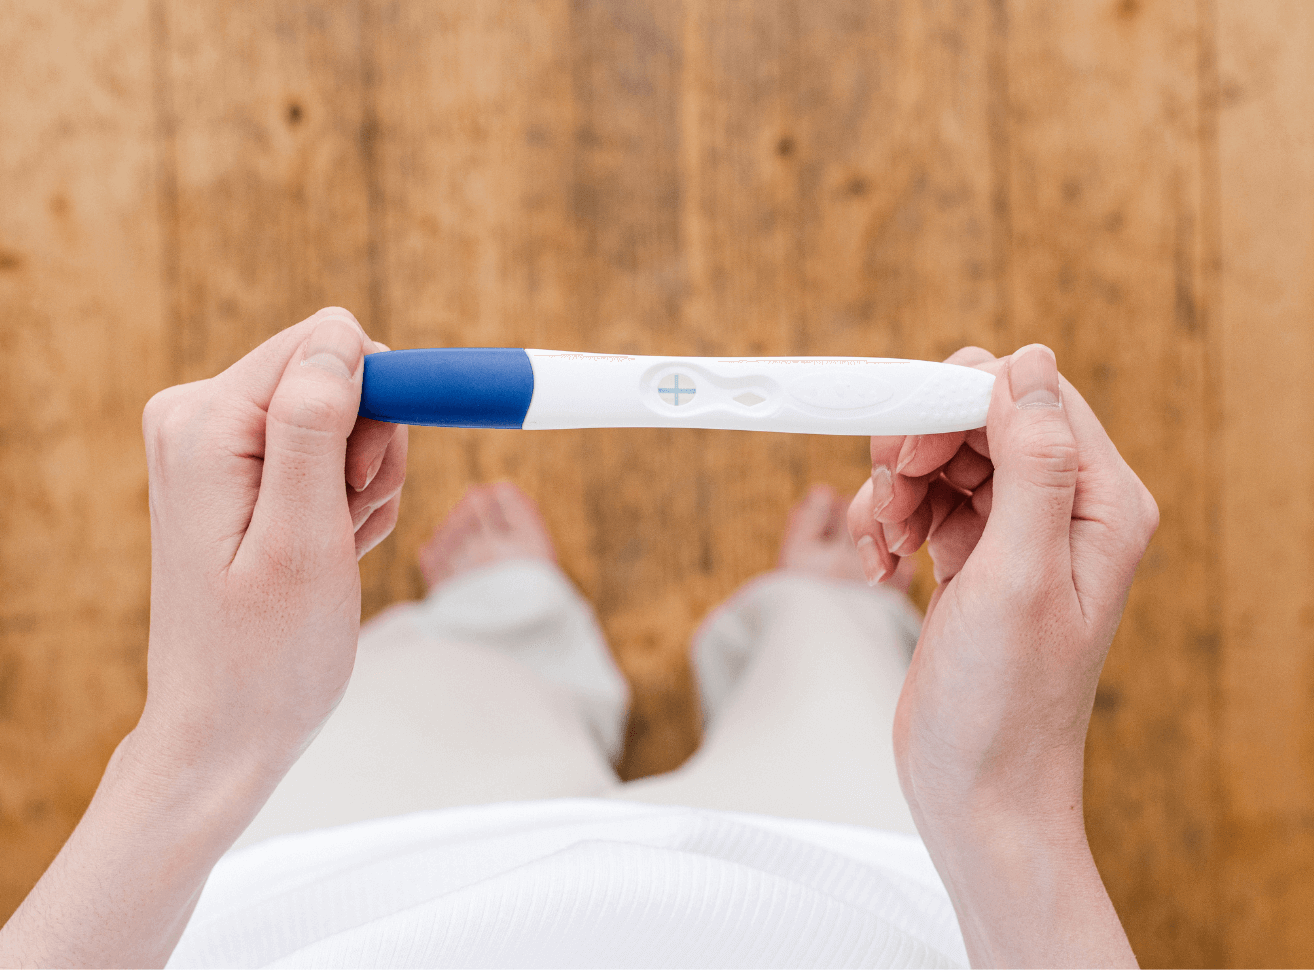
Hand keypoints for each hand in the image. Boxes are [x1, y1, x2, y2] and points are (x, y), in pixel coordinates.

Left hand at [0, 308, 408, 967]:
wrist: (226, 730)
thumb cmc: (266, 655)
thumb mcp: (304, 539)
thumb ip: (316, 427)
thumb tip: (340, 337)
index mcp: (204, 422)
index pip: (328, 344)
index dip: (380, 403)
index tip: (368, 484)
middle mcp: (196, 417)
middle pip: (336, 375)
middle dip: (371, 447)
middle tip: (349, 524)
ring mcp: (213, 444)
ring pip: (342, 415)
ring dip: (363, 482)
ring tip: (338, 547)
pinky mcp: (235, 471)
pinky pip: (324, 449)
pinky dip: (345, 500)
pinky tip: (327, 550)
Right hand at [848, 344, 1154, 966]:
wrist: (976, 788)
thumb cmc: (1005, 702)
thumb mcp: (1017, 575)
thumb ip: (1030, 465)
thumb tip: (1030, 365)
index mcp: (1101, 504)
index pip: (1031, 396)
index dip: (958, 403)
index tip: (905, 450)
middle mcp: (1064, 509)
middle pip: (977, 419)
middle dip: (918, 446)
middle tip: (890, 495)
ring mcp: (1015, 533)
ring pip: (941, 456)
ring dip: (896, 487)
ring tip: (886, 546)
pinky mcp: (974, 557)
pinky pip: (922, 500)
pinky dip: (889, 520)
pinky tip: (882, 565)